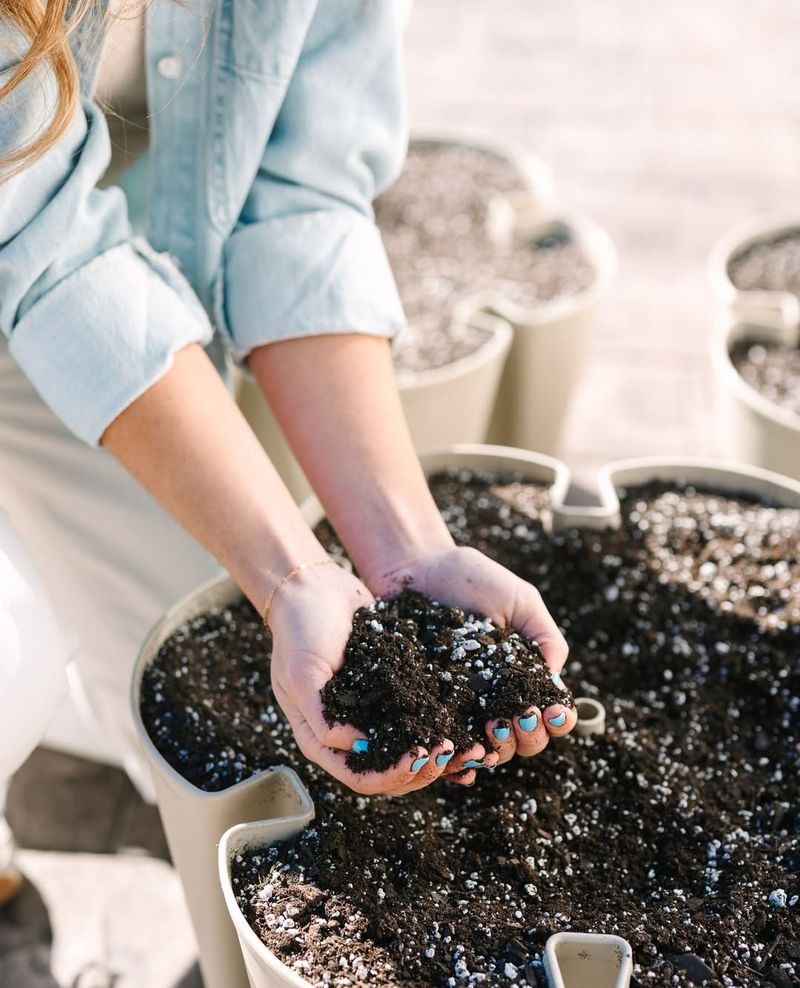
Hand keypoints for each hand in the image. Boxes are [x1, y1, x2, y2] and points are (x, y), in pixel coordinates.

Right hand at [267, 561, 458, 795]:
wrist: (314, 586)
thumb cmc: (300, 629)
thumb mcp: (302, 673)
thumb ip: (322, 716)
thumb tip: (359, 747)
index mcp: (320, 737)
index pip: (358, 776)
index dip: (391, 776)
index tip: (420, 756)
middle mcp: (348, 731)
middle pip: (388, 771)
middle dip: (421, 769)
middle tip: (450, 751)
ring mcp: (371, 712)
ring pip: (407, 748)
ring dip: (435, 754)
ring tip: (466, 745)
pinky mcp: (391, 689)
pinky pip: (417, 715)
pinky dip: (438, 724)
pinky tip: (463, 721)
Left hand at [371, 545, 576, 782]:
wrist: (416, 569)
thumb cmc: (471, 578)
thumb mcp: (518, 599)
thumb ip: (544, 635)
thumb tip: (556, 679)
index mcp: (524, 676)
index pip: (552, 713)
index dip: (558, 719)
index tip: (551, 710)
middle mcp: (496, 698)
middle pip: (526, 739)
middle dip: (530, 736)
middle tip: (519, 716)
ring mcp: (462, 707)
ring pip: (490, 749)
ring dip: (497, 749)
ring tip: (490, 730)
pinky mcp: (427, 707)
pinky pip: (446, 742)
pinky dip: (457, 757)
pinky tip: (459, 752)